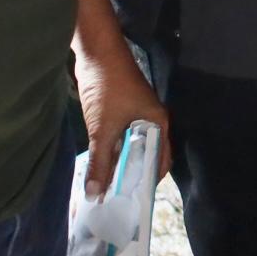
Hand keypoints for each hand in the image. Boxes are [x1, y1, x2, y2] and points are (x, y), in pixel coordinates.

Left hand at [74, 45, 168, 196]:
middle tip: (116, 201)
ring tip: (105, 188)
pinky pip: (118, 140)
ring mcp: (135, 117)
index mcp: (158, 124)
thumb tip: (95, 196)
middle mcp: (151, 122)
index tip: (132, 203)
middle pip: (145, 157)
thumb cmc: (109, 88)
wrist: (96, 53)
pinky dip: (110, 153)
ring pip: (130, 149)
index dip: (148, 183)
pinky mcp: (119, 113)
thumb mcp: (103, 129)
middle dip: (132, 178)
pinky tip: (98, 165)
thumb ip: (100, 163)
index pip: (161, 162)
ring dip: (119, 166)